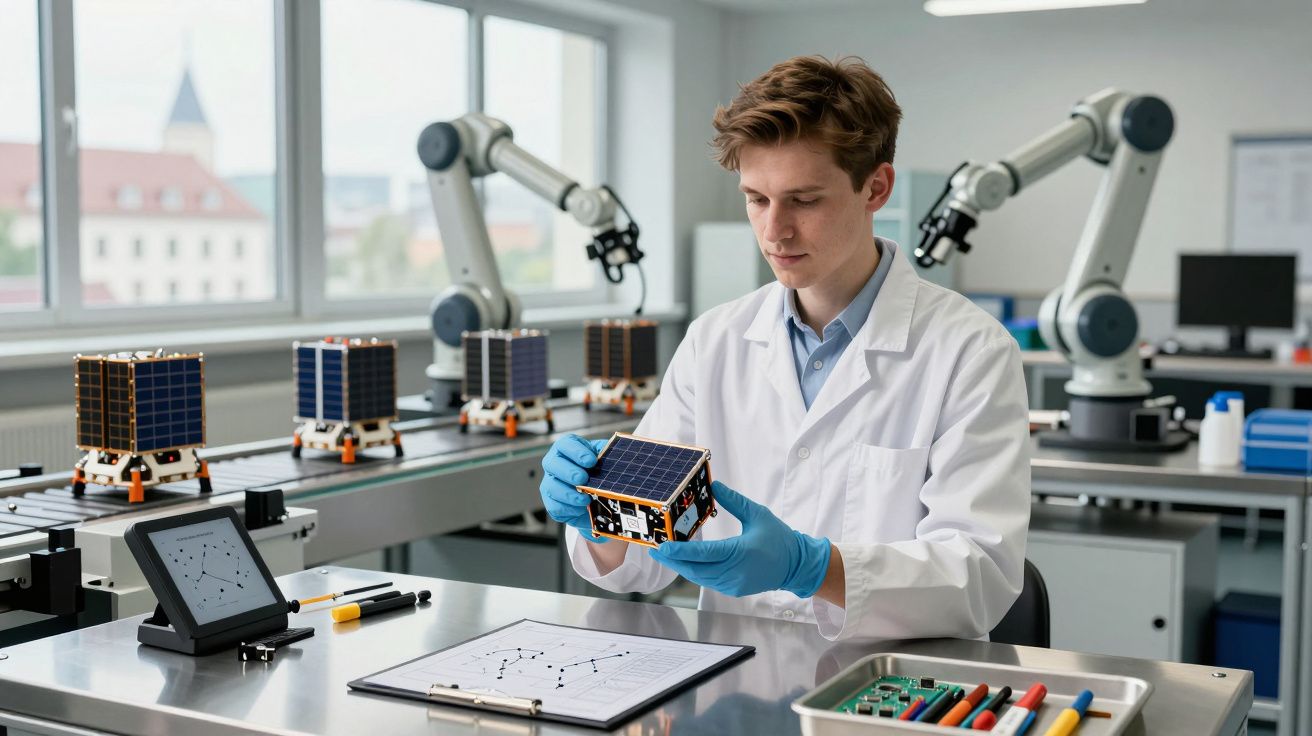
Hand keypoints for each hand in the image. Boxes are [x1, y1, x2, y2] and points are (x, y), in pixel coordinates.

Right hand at [540, 434, 609, 542]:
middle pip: (552, 464)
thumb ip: (608, 454)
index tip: (591, 461)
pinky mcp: (551, 503)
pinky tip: (582, 508)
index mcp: (566, 449)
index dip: (576, 452)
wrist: (597, 498)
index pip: (564, 444)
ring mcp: (550, 484)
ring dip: (569, 494)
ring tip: (586, 499)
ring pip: (551, 487)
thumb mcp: (605, 460)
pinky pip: (555, 506)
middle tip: (583, 478)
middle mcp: (554, 464)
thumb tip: (616, 454)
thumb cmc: (599, 472)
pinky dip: (569, 509)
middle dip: (569, 472)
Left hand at [648, 481, 830, 597]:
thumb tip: (715, 486)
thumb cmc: (779, 539)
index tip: (662, 546)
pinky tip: (685, 562)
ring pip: (699, 577)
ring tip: (666, 554)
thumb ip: (735, 501)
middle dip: (673, 560)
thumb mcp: (757, 515)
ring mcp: (733, 584)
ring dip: (682, 566)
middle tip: (656, 549)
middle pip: (696, 569)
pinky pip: (708, 581)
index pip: (703, 555)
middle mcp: (735, 573)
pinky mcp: (733, 590)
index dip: (680, 552)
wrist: (796, 565)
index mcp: (741, 553)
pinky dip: (695, 571)